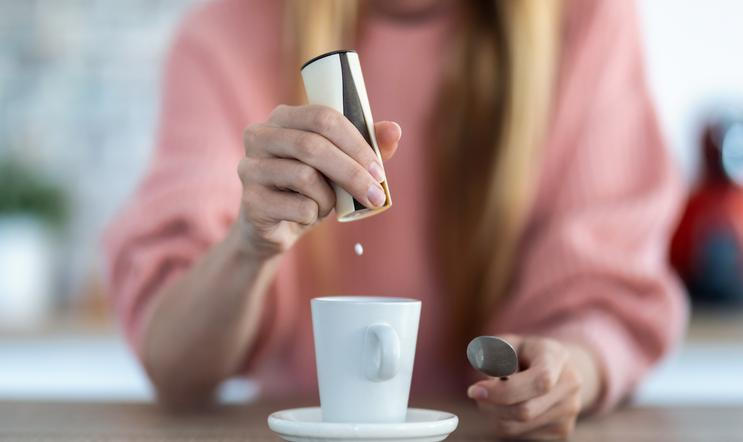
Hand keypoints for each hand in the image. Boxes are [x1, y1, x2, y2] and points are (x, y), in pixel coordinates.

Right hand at [237, 104, 400, 257]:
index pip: (323, 117)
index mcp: (282, 117)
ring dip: (328, 197)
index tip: (379, 169)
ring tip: (327, 204)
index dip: (355, 142)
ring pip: (306, 177)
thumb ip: (365, 146)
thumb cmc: (308, 188)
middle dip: (352, 172)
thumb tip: (394, 130)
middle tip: (376, 194)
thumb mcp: (338, 166)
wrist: (274, 228)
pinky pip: (298, 207)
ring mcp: (250, 168)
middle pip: (312, 146)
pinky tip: (305, 215)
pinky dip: (314, 215)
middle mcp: (259, 136)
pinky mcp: (250, 201)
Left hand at [466, 335, 601, 439]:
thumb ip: (492, 353)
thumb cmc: (524, 353)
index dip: (504, 390)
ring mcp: (569, 410)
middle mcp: (569, 385)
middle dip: (491, 406)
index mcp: (557, 357)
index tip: (475, 390)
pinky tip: (511, 405)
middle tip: (475, 393)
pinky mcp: (562, 431)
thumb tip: (485, 369)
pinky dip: (506, 422)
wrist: (556, 368)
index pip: (539, 381)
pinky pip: (520, 435)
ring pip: (517, 427)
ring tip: (495, 396)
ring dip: (494, 414)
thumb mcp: (506, 343)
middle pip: (526, 410)